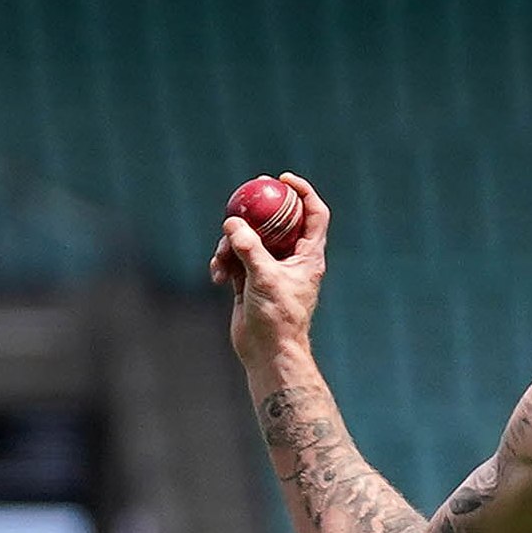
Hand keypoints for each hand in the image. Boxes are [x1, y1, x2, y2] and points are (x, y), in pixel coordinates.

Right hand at [211, 172, 331, 364]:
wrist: (267, 353)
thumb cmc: (277, 318)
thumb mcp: (264, 279)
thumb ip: (249, 249)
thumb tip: (232, 223)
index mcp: (308, 256)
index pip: (314, 215)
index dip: (303, 192)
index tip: (284, 179)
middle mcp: (291, 259)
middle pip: (278, 221)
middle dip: (260, 207)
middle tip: (246, 192)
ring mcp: (269, 268)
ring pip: (249, 239)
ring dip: (231, 244)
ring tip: (222, 261)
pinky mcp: (250, 280)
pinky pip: (234, 259)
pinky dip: (224, 263)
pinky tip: (217, 277)